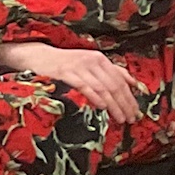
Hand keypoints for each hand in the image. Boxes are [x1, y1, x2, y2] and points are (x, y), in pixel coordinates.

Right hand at [0, 41, 141, 122]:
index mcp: (100, 59)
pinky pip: (84, 86)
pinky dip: (95, 97)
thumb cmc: (66, 63)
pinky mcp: (66, 73)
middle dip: (125, 104)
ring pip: (102, 88)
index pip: (120, 80)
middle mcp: (91, 61)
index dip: (130, 97)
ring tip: (120, 118)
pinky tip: (102, 107)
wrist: (39, 56)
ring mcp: (79, 67)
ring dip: (114, 105)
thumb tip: (133, 83)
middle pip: (114, 85)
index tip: (136, 111)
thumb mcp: (90, 63)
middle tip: (131, 119)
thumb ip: (111, 71)